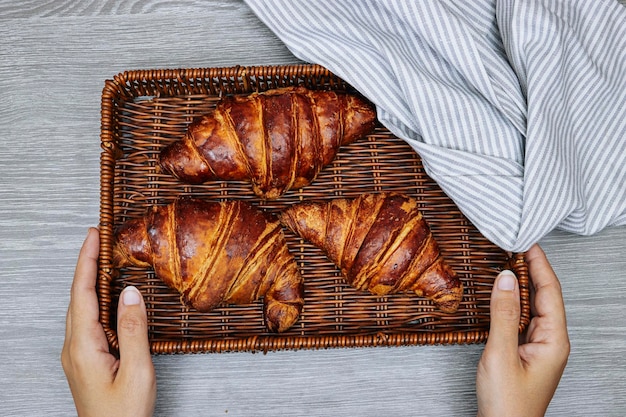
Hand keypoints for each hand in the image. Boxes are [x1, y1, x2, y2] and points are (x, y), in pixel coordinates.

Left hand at [61, 228, 155, 416]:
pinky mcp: (85, 360)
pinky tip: (105, 297)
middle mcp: (74, 348)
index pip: (82, 293)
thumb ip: (133, 330)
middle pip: (77, 296)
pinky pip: (85, 320)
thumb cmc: (124, 414)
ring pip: (80, 308)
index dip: (87, 260)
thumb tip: (130, 293)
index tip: (93, 235)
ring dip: (88, 280)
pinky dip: (93, 299)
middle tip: (98, 238)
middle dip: (86, 263)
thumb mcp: (138, 371)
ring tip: (101, 259)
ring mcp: (77, 355)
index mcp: (84, 346)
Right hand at [476, 244, 569, 416]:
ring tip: (507, 263)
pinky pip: (522, 319)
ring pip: (532, 306)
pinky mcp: (525, 353)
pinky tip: (501, 295)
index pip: (549, 291)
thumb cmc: (507, 404)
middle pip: (544, 295)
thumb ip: (503, 314)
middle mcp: (551, 342)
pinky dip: (512, 302)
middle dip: (531, 269)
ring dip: (520, 284)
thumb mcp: (501, 354)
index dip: (539, 264)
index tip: (528, 243)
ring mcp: (539, 347)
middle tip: (514, 247)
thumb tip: (504, 279)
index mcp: (554, 341)